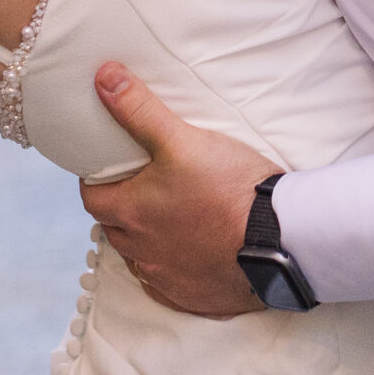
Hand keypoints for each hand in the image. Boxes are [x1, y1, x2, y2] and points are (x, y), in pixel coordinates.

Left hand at [78, 62, 275, 318]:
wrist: (280, 240)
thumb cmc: (229, 188)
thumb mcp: (183, 140)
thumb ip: (140, 110)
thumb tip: (103, 77)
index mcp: (132, 213)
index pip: (93, 197)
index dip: (96, 181)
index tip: (110, 168)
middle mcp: (141, 252)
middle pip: (115, 229)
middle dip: (123, 209)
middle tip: (144, 187)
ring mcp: (167, 279)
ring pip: (142, 258)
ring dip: (148, 240)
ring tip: (172, 217)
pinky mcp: (194, 297)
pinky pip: (171, 285)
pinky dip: (175, 269)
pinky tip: (194, 253)